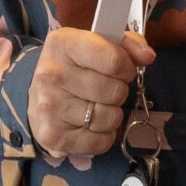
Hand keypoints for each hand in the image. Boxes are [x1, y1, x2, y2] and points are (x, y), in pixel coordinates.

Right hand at [29, 26, 152, 157]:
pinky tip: (91, 125)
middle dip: (118, 92)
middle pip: (115, 92)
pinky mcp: (53, 136)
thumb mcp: (97, 45)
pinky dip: (104, 137)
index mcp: (63, 44)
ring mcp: (49, 107)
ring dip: (112, 115)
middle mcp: (51, 74)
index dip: (127, 67)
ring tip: (97, 107)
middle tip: (106, 90)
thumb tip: (147, 56)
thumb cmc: (74, 68)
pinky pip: (100, 142)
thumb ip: (127, 44)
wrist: (38, 97)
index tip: (122, 70)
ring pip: (110, 118)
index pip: (114, 61)